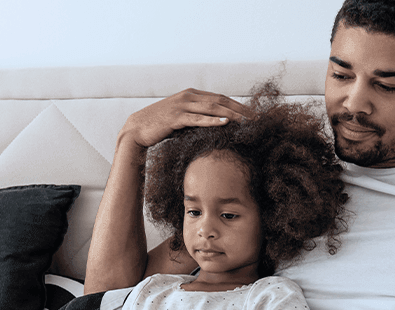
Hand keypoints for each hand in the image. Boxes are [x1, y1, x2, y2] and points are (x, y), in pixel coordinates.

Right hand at [119, 88, 251, 148]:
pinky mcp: (175, 118)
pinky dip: (212, 120)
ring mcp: (181, 105)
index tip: (254, 114)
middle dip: (241, 110)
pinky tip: (225, 123)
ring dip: (232, 114)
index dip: (239, 105)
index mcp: (192, 95)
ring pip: (212, 108)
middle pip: (221, 101)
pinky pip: (197, 118)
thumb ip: (197, 117)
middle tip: (257, 119)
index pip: (221, 98)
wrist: (137, 129)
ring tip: (247, 122)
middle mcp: (188, 96)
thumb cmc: (160, 126)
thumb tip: (215, 126)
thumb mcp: (182, 119)